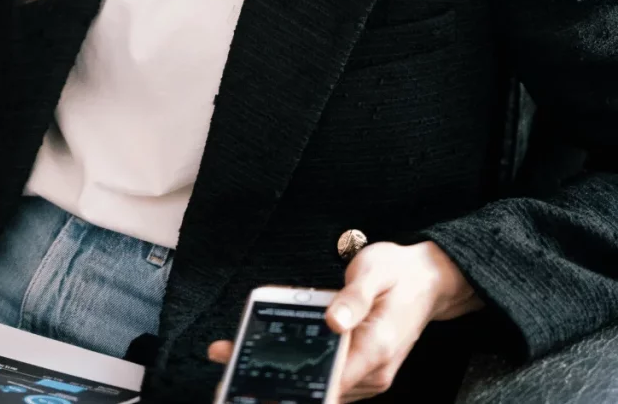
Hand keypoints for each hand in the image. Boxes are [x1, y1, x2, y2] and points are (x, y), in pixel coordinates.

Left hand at [208, 242, 483, 402]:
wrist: (429, 279)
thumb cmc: (399, 273)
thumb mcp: (374, 272)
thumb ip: (354, 297)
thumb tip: (334, 321)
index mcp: (377, 348)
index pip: (331, 382)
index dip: (295, 388)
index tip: (261, 384)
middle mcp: (373, 371)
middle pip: (320, 391)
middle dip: (276, 386)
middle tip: (234, 376)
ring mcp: (366, 374)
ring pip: (320, 388)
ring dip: (281, 380)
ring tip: (235, 363)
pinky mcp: (359, 369)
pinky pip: (325, 377)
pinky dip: (296, 372)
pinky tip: (262, 359)